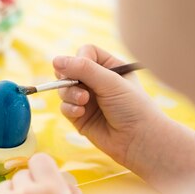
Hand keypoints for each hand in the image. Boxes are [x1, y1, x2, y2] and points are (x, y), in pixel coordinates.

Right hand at [53, 44, 163, 167]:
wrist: (139, 140)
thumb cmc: (133, 107)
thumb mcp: (110, 82)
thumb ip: (83, 69)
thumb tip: (55, 60)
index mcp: (110, 67)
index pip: (85, 53)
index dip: (80, 59)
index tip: (84, 70)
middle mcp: (96, 81)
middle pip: (69, 70)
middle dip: (70, 78)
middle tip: (79, 87)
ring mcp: (87, 99)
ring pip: (63, 89)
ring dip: (70, 94)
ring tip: (83, 102)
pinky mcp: (79, 116)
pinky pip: (64, 106)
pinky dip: (69, 108)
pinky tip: (81, 113)